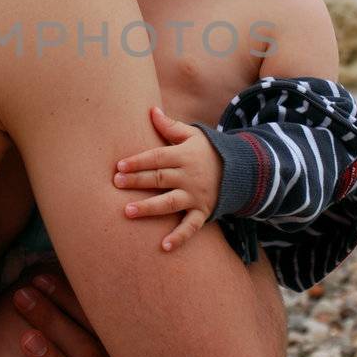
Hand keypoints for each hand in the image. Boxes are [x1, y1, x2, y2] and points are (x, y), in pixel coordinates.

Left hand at [11, 266, 135, 356]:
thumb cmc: (96, 348)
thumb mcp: (100, 324)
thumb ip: (93, 298)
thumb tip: (71, 244)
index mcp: (135, 347)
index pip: (100, 321)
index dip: (69, 298)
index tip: (39, 278)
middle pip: (89, 351)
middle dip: (53, 321)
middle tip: (22, 297)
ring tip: (25, 339)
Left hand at [113, 105, 221, 251]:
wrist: (241, 170)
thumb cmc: (208, 151)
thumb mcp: (193, 135)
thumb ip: (170, 126)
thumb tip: (151, 110)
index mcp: (183, 156)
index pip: (157, 157)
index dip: (138, 161)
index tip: (119, 166)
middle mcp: (188, 176)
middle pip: (159, 179)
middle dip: (137, 181)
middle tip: (116, 184)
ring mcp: (195, 196)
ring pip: (169, 203)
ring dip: (149, 208)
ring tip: (128, 212)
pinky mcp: (202, 211)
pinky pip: (191, 226)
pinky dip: (179, 237)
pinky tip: (163, 246)